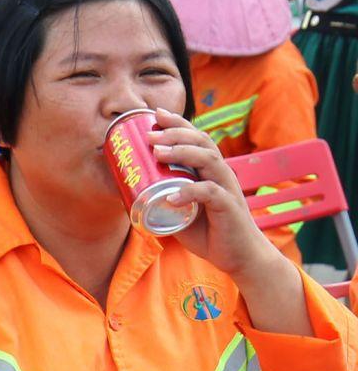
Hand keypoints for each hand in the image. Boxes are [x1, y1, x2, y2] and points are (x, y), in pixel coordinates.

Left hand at [146, 109, 286, 279]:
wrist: (238, 256)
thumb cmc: (210, 232)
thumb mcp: (181, 213)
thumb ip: (164, 201)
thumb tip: (131, 195)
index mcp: (210, 171)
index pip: (196, 139)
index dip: (178, 124)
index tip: (155, 114)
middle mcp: (220, 174)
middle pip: (202, 143)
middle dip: (176, 134)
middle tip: (150, 135)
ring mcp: (226, 189)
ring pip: (208, 161)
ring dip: (182, 154)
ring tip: (158, 153)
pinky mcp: (228, 208)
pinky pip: (210, 194)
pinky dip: (191, 192)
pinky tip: (172, 195)